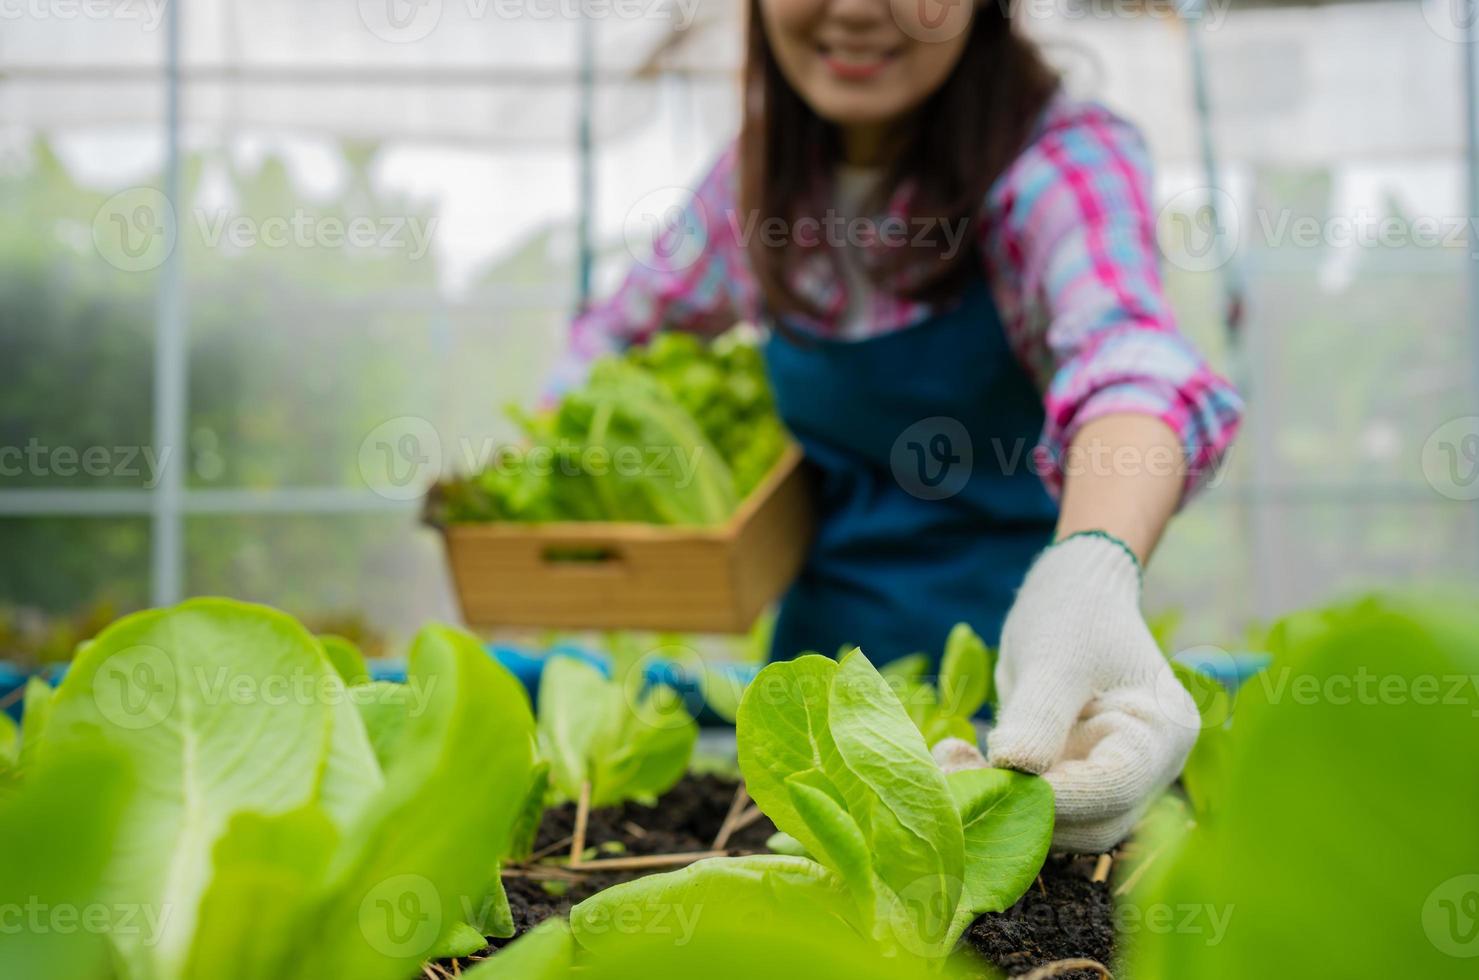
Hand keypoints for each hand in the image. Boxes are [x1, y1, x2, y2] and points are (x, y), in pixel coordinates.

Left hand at [934, 533, 1198, 851]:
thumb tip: (1014, 771)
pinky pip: (1039, 806)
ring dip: (1001, 805)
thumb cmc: (1073, 616)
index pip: (1116, 786)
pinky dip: (997, 792)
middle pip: (1091, 820)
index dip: (1058, 797)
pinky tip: (958, 757)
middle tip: (954, 772)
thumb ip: (1039, 717)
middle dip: (1022, 808)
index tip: (996, 782)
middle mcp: (1148, 768)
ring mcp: (1113, 779)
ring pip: (1061, 823)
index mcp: (1162, 733)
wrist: (1070, 597)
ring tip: (949, 760)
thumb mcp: (1053, 659)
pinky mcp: (1076, 780)